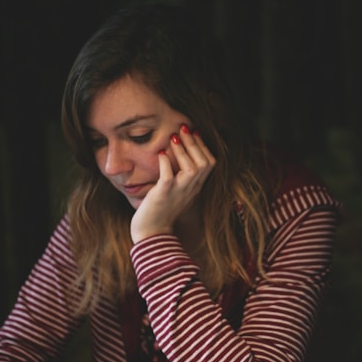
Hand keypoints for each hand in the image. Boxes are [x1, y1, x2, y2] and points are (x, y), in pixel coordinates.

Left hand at [130, 125, 215, 243]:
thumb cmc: (161, 211)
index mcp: (195, 187)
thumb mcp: (177, 192)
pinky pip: (169, 177)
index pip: (210, 163)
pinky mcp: (163, 195)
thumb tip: (175, 154)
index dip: (203, 146)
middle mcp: (191, 189)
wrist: (152, 234)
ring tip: (173, 137)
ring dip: (183, 150)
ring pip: (192, 168)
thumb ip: (180, 176)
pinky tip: (161, 154)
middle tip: (183, 127)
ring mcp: (178, 192)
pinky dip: (166, 164)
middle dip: (194, 142)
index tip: (194, 132)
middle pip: (204, 163)